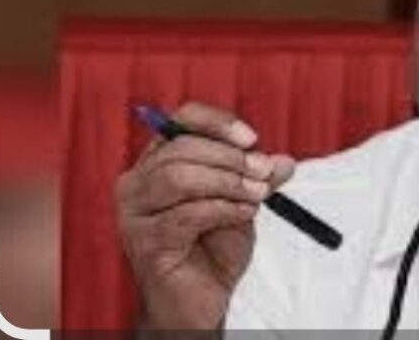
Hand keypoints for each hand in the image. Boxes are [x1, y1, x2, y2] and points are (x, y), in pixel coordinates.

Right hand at [115, 102, 295, 329]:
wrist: (204, 297)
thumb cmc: (215, 246)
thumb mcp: (243, 202)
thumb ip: (259, 178)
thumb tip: (284, 161)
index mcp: (160, 161)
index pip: (180, 121)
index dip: (217, 123)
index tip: (252, 138)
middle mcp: (138, 181)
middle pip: (180, 148)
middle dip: (230, 158)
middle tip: (264, 172)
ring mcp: (134, 212)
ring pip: (179, 177)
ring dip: (227, 183)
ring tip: (256, 196)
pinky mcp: (144, 240)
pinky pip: (185, 214)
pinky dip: (223, 210)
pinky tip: (244, 215)